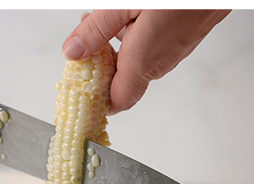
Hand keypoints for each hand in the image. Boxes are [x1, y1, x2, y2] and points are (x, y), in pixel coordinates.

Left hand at [62, 9, 229, 114]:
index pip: (116, 102)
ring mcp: (171, 56)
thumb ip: (96, 29)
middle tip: (86, 41)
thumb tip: (73, 51)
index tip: (78, 93)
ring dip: (117, 50)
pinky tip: (128, 16)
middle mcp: (158, 66)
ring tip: (106, 18)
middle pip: (122, 82)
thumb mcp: (123, 4)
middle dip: (100, 66)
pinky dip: (133, 42)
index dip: (97, 103)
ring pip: (136, 65)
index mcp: (142, 62)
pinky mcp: (179, 45)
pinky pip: (150, 53)